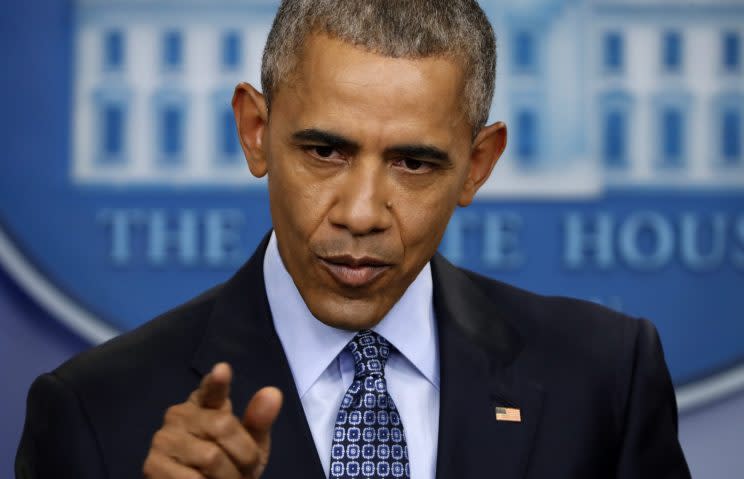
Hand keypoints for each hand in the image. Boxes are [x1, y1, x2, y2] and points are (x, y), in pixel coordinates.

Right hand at [143, 363, 282, 478]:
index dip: (217, 382)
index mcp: (206, 403)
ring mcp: (164, 438)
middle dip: (243, 456)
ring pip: (211, 456)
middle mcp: (180, 414)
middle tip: (242, 473)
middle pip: (223, 426)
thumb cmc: (230, 467)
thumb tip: (274, 392)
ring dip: (227, 478)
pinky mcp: (153, 466)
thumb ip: (259, 422)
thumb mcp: (251, 447)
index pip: (211, 389)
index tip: (222, 370)